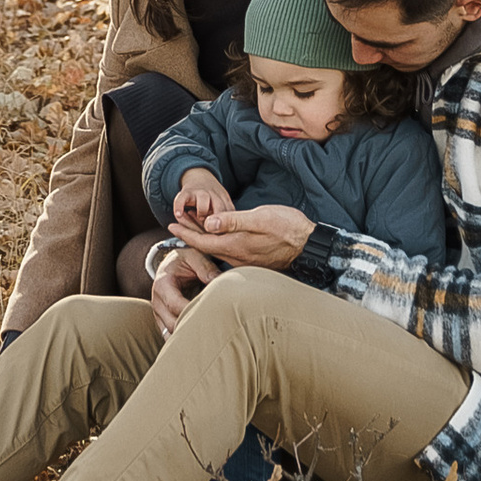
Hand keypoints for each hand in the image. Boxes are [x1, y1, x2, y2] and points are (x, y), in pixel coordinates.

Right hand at [150, 243, 216, 338]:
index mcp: (162, 284)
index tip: (212, 314)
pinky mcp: (163, 323)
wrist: (171, 266)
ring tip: (208, 338)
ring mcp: (158, 315)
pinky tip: (199, 342)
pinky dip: (183, 341)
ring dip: (187, 337)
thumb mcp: (194, 256)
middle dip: (191, 328)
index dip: (192, 311)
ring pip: (170, 334)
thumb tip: (219, 281)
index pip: (175, 305)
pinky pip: (170, 337)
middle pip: (172, 324)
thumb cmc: (184, 261)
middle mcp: (157, 302)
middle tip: (214, 330)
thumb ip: (205, 267)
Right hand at [170, 170, 235, 230]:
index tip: (226, 236)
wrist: (198, 175)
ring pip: (203, 200)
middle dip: (218, 220)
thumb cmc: (212, 198)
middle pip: (219, 207)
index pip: (230, 214)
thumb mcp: (223, 205)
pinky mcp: (186, 192)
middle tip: (215, 232)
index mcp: (225, 200)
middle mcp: (214, 195)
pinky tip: (179, 215)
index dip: (228, 226)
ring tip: (200, 219)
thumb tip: (230, 239)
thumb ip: (228, 220)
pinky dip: (179, 207)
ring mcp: (200, 192)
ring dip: (202, 212)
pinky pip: (182, 199)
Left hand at [175, 200, 313, 271]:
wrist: (310, 246)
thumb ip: (233, 221)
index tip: (170, 225)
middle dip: (191, 235)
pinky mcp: (254, 261)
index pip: (203, 242)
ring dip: (204, 240)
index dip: (185, 233)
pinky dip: (217, 244)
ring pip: (217, 251)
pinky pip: (228, 253)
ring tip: (193, 227)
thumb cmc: (288, 228)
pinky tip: (218, 237)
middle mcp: (238, 257)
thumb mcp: (260, 218)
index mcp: (236, 246)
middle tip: (177, 223)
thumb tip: (209, 223)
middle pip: (207, 248)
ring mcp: (246, 261)